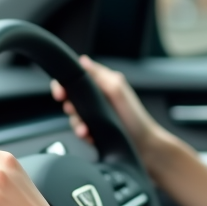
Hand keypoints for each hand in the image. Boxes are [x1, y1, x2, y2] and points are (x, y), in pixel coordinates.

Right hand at [51, 55, 173, 171]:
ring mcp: (95, 116)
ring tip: (85, 130)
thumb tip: (83, 60)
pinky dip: (83, 135)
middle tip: (73, 111)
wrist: (145, 145)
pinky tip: (89, 136)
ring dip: (77, 124)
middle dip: (70, 107)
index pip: (75, 78)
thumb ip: (99, 75)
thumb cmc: (136, 117)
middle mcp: (97, 99)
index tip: (61, 92)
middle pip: (70, 99)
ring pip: (73, 117)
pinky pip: (81, 132)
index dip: (63, 84)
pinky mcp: (94, 131)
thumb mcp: (117, 91)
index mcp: (102, 85)